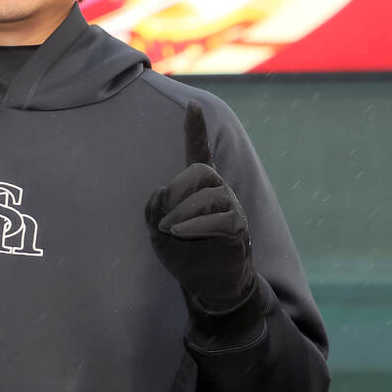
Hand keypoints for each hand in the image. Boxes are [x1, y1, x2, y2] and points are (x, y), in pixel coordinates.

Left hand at [145, 102, 255, 314]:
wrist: (208, 287)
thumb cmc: (185, 256)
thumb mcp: (157, 234)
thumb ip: (152, 211)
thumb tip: (160, 190)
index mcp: (198, 189)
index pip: (199, 152)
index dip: (196, 129)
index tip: (193, 105)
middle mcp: (218, 192)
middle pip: (201, 171)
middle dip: (178, 189)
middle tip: (163, 217)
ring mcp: (232, 208)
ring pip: (210, 194)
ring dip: (183, 211)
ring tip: (170, 230)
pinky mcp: (239, 229)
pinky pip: (221, 217)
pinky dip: (196, 224)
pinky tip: (180, 233)